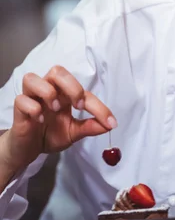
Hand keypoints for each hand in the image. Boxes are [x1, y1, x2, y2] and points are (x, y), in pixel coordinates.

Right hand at [2, 65, 116, 175]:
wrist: (29, 149)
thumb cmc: (50, 134)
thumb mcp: (74, 132)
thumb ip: (89, 127)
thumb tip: (109, 126)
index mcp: (64, 93)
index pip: (83, 91)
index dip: (98, 106)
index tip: (109, 122)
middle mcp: (48, 90)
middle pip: (57, 71)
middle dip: (71, 85)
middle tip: (77, 105)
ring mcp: (31, 98)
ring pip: (32, 78)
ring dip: (48, 92)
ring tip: (55, 109)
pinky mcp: (19, 109)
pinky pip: (21, 99)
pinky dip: (33, 108)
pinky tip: (40, 120)